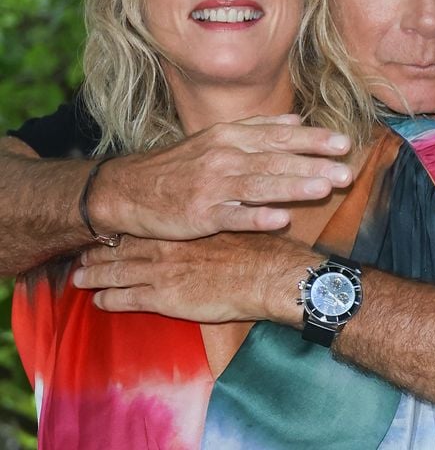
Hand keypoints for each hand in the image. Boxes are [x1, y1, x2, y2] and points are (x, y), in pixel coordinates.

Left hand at [73, 233, 314, 324]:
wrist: (264, 273)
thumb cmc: (252, 249)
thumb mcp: (226, 225)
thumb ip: (204, 226)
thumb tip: (198, 222)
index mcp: (178, 228)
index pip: (139, 228)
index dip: (118, 231)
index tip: (104, 232)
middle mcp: (163, 246)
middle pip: (120, 249)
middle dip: (97, 253)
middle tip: (80, 256)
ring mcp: (160, 272)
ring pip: (117, 273)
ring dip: (95, 276)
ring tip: (79, 279)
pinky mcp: (164, 298)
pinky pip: (127, 300)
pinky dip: (109, 300)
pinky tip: (99, 302)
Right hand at [91, 114, 352, 239]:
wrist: (131, 188)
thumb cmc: (179, 165)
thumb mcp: (215, 138)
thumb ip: (257, 128)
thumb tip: (296, 119)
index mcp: (231, 137)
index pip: (279, 136)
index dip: (313, 140)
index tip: (344, 143)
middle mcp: (224, 156)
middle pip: (275, 159)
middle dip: (314, 165)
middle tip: (347, 171)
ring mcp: (212, 185)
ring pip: (259, 185)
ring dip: (293, 186)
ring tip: (324, 189)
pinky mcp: (200, 214)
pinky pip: (233, 216)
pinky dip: (256, 217)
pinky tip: (280, 220)